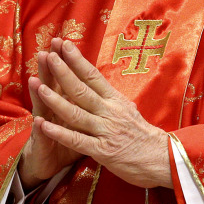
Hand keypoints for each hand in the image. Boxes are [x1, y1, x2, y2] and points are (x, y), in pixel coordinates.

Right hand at [19, 39, 81, 189]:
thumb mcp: (81, 122)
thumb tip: (105, 90)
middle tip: (48, 51)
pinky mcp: (41, 145)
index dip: (68, 64)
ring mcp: (44, 126)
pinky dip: (41, 130)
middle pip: (52, 87)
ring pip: (43, 108)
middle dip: (51, 70)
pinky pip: (42, 138)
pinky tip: (38, 121)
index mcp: (66, 103)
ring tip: (35, 79)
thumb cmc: (67, 141)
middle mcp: (52, 111)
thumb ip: (87, 105)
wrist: (47, 164)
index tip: (67, 43)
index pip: (68, 79)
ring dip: (39, 94)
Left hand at [25, 39, 172, 189]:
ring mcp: (105, 131)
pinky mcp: (102, 150)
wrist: (164, 160)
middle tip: (48, 54)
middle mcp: (109, 112)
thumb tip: (102, 89)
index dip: (77, 60)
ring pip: (76, 112)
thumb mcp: (130, 112)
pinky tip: (43, 125)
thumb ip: (113, 102)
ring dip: (55, 99)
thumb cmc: (145, 137)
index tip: (64, 44)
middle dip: (63, 71)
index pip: (93, 76)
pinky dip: (59, 132)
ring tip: (39, 86)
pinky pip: (77, 140)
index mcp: (115, 101)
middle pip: (82, 89)